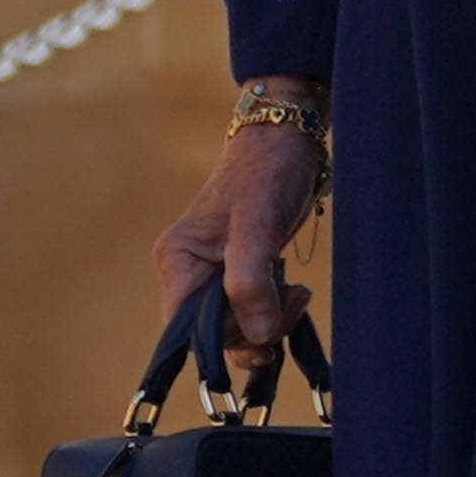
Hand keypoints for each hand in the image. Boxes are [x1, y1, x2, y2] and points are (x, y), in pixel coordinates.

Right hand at [152, 87, 322, 381]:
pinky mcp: (239, 271)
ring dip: (270, 321)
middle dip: (256, 326)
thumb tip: (258, 335)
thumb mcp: (259, 223)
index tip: (264, 327)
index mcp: (179, 261)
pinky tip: (292, 290)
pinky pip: (250, 311)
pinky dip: (274, 310)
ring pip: (235, 326)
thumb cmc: (268, 171)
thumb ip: (250, 280)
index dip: (224, 337)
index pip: (186, 328)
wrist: (289, 139)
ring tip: (296, 292)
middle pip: (213, 332)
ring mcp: (213, 273)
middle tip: (293, 297)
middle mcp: (189, 272)